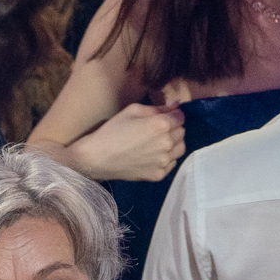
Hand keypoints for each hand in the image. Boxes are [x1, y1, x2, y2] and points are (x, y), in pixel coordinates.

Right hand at [71, 102, 186, 181]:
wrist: (98, 157)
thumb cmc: (113, 130)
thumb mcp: (133, 111)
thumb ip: (158, 108)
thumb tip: (177, 105)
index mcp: (161, 124)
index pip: (180, 117)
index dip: (174, 115)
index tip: (165, 117)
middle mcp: (166, 143)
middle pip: (182, 132)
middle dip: (173, 128)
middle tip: (157, 130)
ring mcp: (164, 161)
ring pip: (180, 148)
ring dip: (173, 143)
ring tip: (157, 143)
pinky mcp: (159, 175)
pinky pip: (172, 163)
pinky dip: (167, 158)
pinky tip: (153, 155)